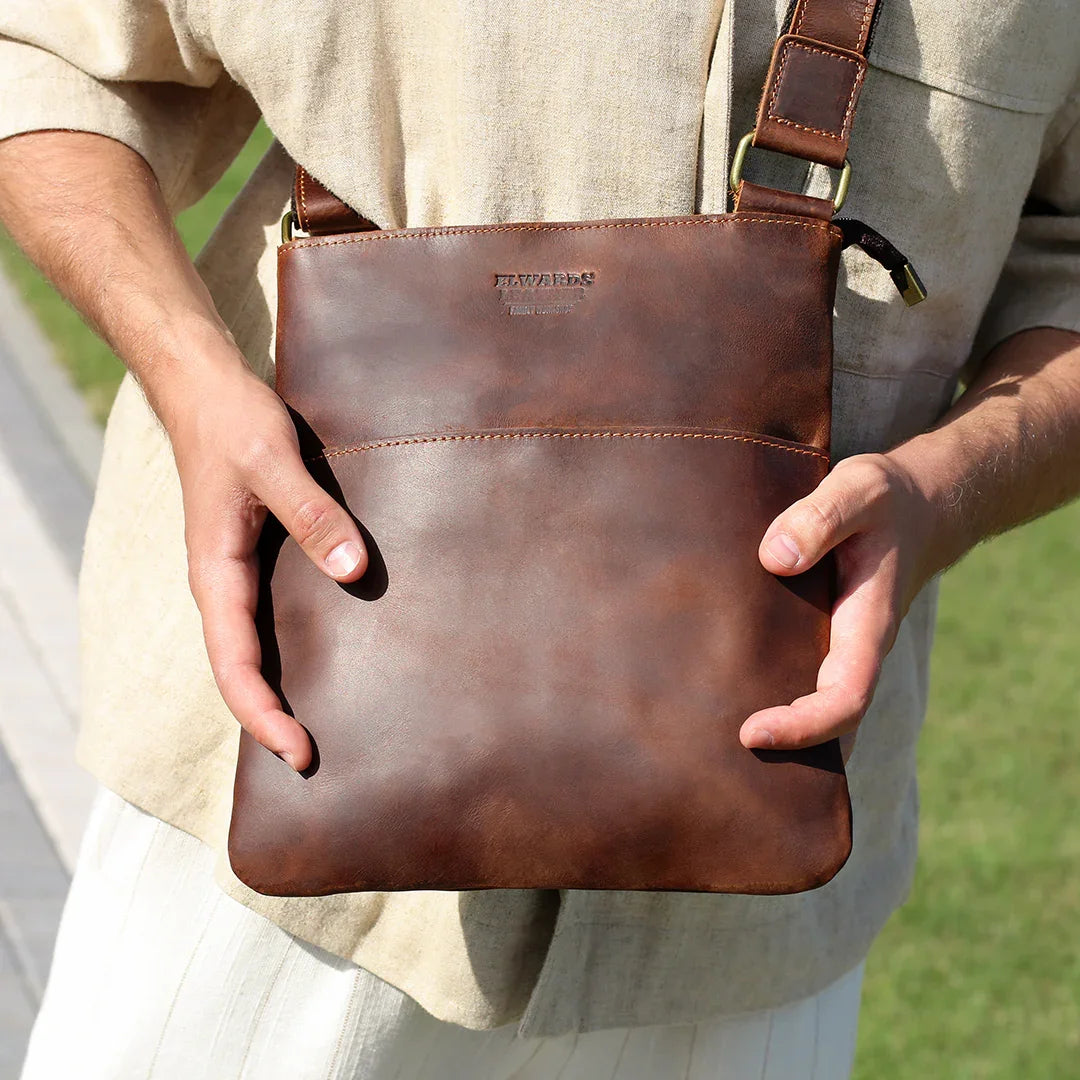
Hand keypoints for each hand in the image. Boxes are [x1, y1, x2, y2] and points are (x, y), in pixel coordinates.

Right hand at [166, 354, 367, 771]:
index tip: (299, 752)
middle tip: (317, 759)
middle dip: (272, 719)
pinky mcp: (258, 555)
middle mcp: (223, 583)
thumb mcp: (274, 463)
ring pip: (254, 648)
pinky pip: (270, 616)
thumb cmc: (233, 421)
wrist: (205, 387)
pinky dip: (292, 648)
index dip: (263, 715)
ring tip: (326, 724)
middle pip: (241, 670)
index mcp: (215, 573)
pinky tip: (331, 655)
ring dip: (282, 689)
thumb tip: (353, 573)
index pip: (234, 665)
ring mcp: (239, 572)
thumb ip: (313, 515)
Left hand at [740, 453, 936, 754]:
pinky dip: (772, 692)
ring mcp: (842, 645)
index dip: (804, 725)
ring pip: (814, 703)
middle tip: (714, 753)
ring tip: (708, 738)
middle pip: (828, 720)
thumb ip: (821, 518)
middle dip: (783, 745)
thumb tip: (775, 558)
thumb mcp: (858, 490)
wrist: (921, 504)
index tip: (751, 732)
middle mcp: (857, 646)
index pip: (845, 697)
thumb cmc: (886, 498)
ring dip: (776, 726)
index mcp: (869, 623)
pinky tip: (723, 690)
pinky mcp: (825, 634)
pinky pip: (802, 676)